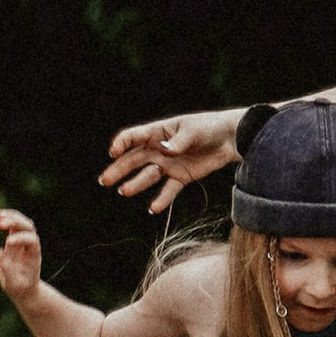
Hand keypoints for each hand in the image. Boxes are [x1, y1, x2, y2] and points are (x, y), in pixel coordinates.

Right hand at [0, 208, 42, 303]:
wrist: (25, 291)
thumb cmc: (20, 289)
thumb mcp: (13, 283)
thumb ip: (7, 269)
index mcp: (34, 255)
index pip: (32, 241)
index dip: (21, 239)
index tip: (8, 243)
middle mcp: (31, 247)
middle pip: (29, 228)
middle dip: (16, 223)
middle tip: (0, 224)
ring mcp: (23, 243)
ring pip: (22, 224)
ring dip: (13, 217)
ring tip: (0, 215)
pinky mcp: (15, 242)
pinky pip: (15, 227)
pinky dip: (9, 219)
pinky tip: (0, 215)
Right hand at [100, 108, 240, 212]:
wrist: (230, 139)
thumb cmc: (209, 128)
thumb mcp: (193, 131)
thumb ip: (178, 142)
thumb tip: (164, 150)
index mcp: (158, 132)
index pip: (134, 137)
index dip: (122, 144)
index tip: (113, 152)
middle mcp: (159, 149)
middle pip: (134, 160)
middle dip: (119, 169)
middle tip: (105, 180)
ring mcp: (169, 164)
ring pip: (147, 176)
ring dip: (135, 184)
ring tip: (124, 192)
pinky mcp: (181, 177)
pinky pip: (169, 189)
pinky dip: (162, 199)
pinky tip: (153, 209)